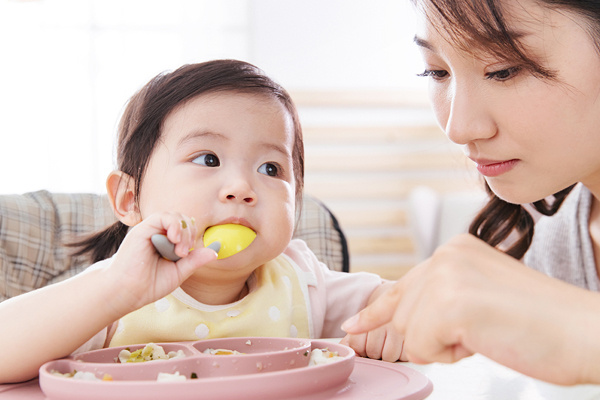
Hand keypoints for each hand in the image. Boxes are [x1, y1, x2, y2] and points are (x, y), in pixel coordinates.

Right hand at [104, 212, 217, 313]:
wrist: (126, 292)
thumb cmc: (149, 284)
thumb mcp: (179, 272)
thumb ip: (195, 260)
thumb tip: (215, 251)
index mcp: (167, 243)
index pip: (187, 228)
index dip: (193, 236)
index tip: (190, 253)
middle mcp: (159, 234)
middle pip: (183, 219)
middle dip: (190, 233)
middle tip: (184, 253)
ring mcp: (151, 231)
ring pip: (175, 216)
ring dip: (183, 231)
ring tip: (179, 250)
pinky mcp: (142, 229)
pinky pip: (162, 216)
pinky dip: (173, 224)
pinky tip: (174, 238)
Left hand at [341, 234, 599, 384]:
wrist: (583, 332)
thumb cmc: (538, 323)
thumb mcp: (479, 298)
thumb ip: (439, 299)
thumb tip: (396, 320)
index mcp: (455, 249)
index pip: (403, 286)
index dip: (376, 312)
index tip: (354, 326)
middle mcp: (446, 255)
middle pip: (402, 313)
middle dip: (430, 335)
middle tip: (477, 330)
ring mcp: (446, 275)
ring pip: (409, 333)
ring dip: (444, 346)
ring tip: (485, 332)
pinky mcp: (450, 302)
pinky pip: (422, 347)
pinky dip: (450, 355)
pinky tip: (482, 338)